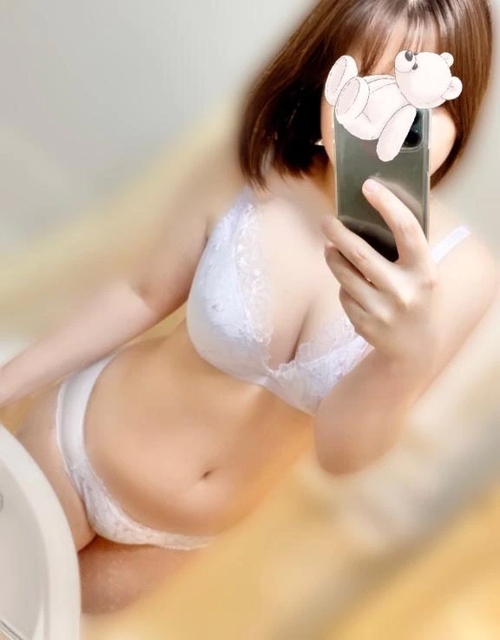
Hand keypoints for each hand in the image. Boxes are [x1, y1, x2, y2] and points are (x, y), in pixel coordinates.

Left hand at [321, 179, 439, 368]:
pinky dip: (344, 286)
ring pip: (344, 275)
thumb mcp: (421, 274)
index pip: (406, 230)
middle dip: (338, 233)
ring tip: (329, 248)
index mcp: (424, 271)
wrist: (416, 347)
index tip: (368, 186)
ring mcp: (382, 310)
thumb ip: (402, 250)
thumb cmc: (416, 297)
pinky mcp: (365, 324)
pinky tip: (351, 286)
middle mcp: (404, 291)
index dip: (387, 204)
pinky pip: (344, 295)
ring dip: (332, 257)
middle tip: (326, 220)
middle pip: (360, 254)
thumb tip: (366, 216)